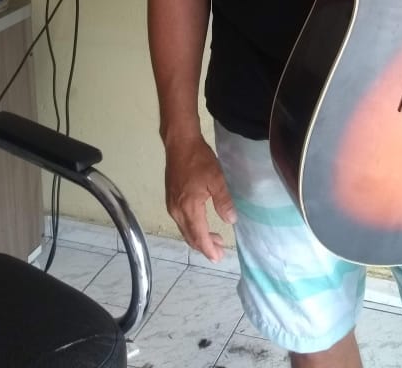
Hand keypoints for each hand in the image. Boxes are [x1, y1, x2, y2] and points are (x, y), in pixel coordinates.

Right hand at [164, 134, 236, 261]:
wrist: (180, 144)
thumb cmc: (199, 160)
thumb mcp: (216, 178)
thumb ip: (223, 200)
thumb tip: (231, 220)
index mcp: (188, 208)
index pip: (199, 236)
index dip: (209, 249)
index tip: (218, 258)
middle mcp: (177, 211)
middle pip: (190, 236)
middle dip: (204, 246)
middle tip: (219, 251)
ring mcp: (172, 205)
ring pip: (185, 229)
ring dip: (198, 237)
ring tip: (214, 239)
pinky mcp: (171, 198)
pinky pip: (181, 221)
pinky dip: (192, 227)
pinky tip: (201, 223)